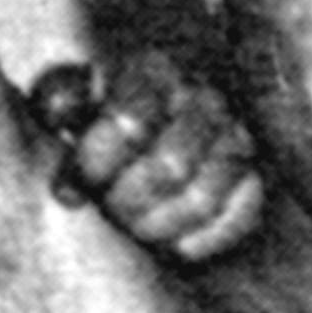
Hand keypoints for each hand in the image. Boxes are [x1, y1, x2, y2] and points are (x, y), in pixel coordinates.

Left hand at [28, 54, 263, 263]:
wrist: (137, 161)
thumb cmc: (95, 139)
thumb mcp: (68, 112)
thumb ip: (60, 106)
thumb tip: (57, 123)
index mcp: (152, 71)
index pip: (128, 124)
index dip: (98, 163)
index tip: (82, 181)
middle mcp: (203, 98)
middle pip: (171, 167)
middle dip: (128, 202)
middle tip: (110, 209)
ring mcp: (235, 138)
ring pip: (202, 199)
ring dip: (159, 227)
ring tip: (137, 226)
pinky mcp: (253, 182)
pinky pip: (234, 221)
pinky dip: (195, 241)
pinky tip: (170, 238)